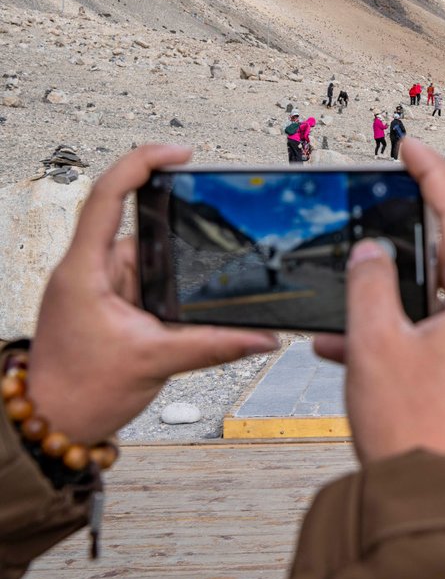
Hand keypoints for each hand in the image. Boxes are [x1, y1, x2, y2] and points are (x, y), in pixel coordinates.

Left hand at [27, 145, 278, 442]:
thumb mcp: (154, 362)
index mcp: (85, 270)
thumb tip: (260, 336)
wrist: (51, 423)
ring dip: (173, 271)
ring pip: (148, 256)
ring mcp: (98, 285)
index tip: (179, 154)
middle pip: (138, 223)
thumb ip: (214, 345)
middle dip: (177, 231)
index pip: (108, 195)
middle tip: (207, 234)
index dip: (144, 163)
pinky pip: (147, 279)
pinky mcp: (109, 302)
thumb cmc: (77, 392)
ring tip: (181, 300)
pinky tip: (181, 309)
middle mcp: (88, 269)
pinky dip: (169, 288)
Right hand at [314, 137, 444, 466]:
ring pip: (442, 306)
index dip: (434, 176)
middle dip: (410, 242)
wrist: (434, 502)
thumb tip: (372, 252)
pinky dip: (403, 336)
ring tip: (352, 299)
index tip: (413, 147)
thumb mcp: (376, 344)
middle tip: (384, 211)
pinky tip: (354, 345)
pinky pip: (441, 342)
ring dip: (396, 300)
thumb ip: (370, 285)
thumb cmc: (418, 432)